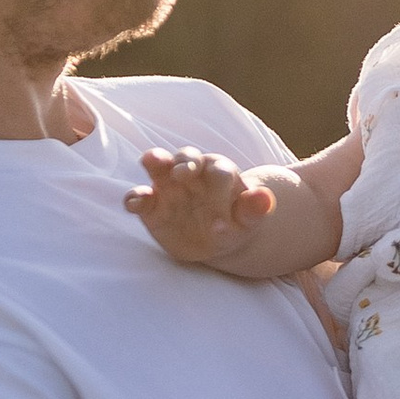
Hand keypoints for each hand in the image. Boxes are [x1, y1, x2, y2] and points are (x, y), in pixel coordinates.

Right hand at [127, 146, 278, 269]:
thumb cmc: (235, 224)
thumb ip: (255, 210)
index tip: (221, 220)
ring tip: (151, 162)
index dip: (220, 187)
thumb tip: (265, 196)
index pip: (220, 171)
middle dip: (185, 161)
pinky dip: (135, 198)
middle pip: (187, 156)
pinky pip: (139, 197)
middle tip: (183, 173)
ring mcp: (169, 186)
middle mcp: (193, 172)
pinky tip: (134, 205)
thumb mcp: (248, 221)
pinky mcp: (152, 205)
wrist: (215, 241)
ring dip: (154, 161)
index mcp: (220, 173)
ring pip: (159, 165)